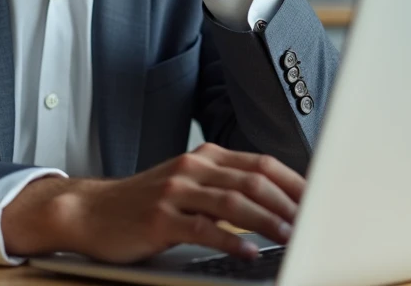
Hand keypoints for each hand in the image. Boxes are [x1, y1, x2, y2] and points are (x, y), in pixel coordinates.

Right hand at [1, 143, 303, 262]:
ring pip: (233, 202)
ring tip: (290, 237)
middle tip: (313, 223)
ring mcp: (175, 192)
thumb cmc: (145, 203)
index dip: (294, 183)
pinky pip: (203, 228)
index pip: (262, 164)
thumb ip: (225, 187)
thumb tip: (278, 204)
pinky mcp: (160, 219)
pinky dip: (231, 240)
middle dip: (289, 203)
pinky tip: (249, 252)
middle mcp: (193, 168)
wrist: (91, 211)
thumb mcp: (187, 185)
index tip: (319, 202)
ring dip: (267, 221)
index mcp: (205, 157)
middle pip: (254, 181)